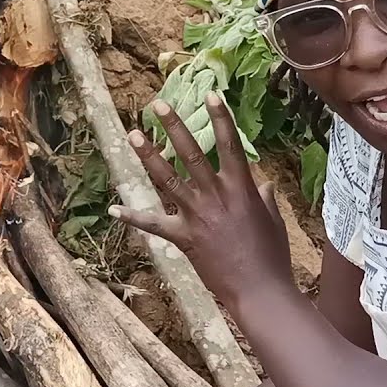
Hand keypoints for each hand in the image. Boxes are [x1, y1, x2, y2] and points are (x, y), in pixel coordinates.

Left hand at [109, 93, 294, 303]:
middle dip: (174, 127)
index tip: (210, 95)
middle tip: (157, 105)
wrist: (260, 291)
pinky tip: (113, 210)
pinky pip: (153, 225)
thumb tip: (264, 184)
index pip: (230, 144)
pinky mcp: (182, 238)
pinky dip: (132, 218)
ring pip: (167, 179)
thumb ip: (264, 198)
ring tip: (133, 134)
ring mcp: (196, 216)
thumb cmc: (272, 256)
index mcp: (240, 188)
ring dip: (148, 156)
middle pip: (190, 154)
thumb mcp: (272, 220)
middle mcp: (215, 196)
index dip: (220, 118)